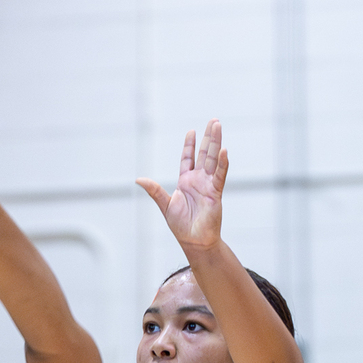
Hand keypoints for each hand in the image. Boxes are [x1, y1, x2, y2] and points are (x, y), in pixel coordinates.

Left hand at [137, 120, 227, 250]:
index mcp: (186, 182)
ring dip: (216, 143)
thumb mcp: (165, 204)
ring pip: (213, 160)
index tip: (192, 131)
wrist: (194, 241)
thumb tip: (138, 179)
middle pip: (204, 154)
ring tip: (218, 126)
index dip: (190, 145)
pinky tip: (224, 151)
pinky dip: (222, 164)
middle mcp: (199, 180)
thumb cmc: (181, 226)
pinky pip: (220, 176)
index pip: (188, 158)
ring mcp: (208, 185)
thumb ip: (154, 190)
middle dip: (208, 137)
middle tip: (214, 121)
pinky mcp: (215, 193)